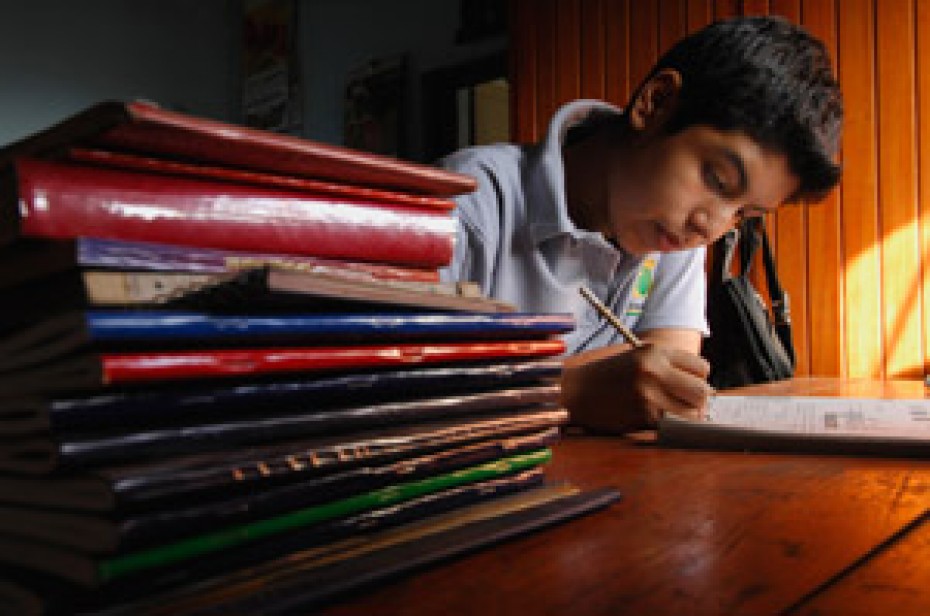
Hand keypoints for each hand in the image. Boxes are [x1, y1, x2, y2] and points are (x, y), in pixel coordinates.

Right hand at [561, 342, 712, 432]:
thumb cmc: (607, 376)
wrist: (574, 392)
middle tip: (688, 405)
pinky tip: (657, 421)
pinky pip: (672, 426)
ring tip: (675, 415)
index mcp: (654, 352)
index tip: (690, 386)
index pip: (701, 368)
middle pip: (701, 391)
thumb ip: (666, 367)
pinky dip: (670, 427)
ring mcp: (649, 395)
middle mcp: (654, 371)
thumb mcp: (636, 358)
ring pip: (692, 413)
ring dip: (688, 417)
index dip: (699, 379)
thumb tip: (701, 388)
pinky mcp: (643, 417)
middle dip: (698, 401)